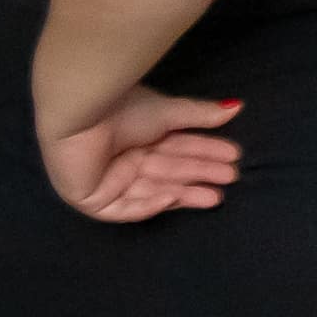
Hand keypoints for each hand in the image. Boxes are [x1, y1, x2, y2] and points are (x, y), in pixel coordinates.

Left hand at [40, 85, 240, 222]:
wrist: (80, 114)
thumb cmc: (122, 108)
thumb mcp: (169, 112)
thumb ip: (200, 115)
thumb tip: (236, 107)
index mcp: (138, 135)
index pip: (176, 148)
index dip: (205, 152)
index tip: (233, 155)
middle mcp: (123, 158)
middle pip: (167, 171)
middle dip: (199, 174)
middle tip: (230, 177)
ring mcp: (107, 180)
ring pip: (151, 191)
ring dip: (183, 193)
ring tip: (215, 196)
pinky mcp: (91, 198)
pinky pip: (122, 209)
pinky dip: (146, 206)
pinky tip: (171, 198)